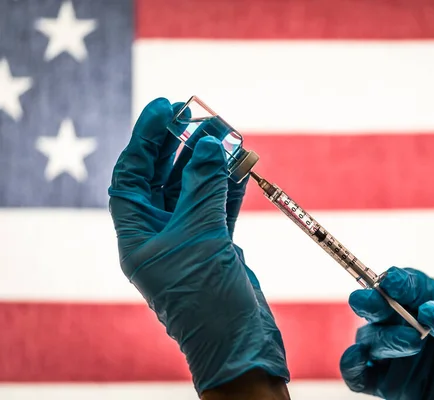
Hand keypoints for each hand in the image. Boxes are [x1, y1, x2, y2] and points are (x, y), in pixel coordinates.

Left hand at [108, 98, 288, 394]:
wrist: (238, 343)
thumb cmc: (207, 297)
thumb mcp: (200, 235)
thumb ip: (203, 186)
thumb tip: (208, 143)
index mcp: (138, 236)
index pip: (133, 175)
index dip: (147, 139)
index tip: (167, 108)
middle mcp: (159, 235)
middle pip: (166, 178)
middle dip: (184, 146)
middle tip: (203, 116)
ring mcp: (190, 240)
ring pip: (198, 190)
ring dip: (212, 162)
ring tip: (229, 133)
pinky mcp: (217, 246)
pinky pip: (220, 206)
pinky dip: (231, 184)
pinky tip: (242, 163)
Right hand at [340, 267, 433, 399]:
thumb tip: (430, 310)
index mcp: (433, 303)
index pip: (408, 285)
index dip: (399, 281)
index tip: (393, 281)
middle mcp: (407, 324)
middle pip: (378, 306)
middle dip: (373, 300)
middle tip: (377, 301)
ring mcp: (396, 355)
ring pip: (369, 337)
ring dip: (382, 336)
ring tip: (411, 341)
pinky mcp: (388, 384)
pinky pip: (358, 373)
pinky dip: (351, 364)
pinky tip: (360, 358)